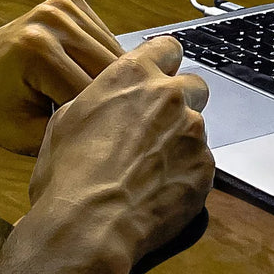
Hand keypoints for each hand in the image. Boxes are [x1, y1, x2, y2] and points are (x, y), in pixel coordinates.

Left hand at [0, 0, 123, 153]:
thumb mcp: (24, 136)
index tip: (90, 133)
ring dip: (107, 79)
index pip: (92, 92)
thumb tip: (112, 129)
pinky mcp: (68, 0)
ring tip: (86, 97)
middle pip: (108, 69)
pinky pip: (106, 38)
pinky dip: (101, 60)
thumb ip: (69, 133)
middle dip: (104, 97)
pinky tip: (81, 71)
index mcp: (38, 51)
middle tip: (93, 119)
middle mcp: (52, 20)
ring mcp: (61, 5)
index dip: (93, 118)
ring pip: (114, 54)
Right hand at [27, 36, 213, 273]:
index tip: (160, 77)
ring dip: (181, 141)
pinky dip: (186, 173)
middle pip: (194, 85)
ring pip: (197, 127)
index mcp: (132, 76)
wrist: (88, 224)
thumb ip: (103, 99)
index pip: (167, 48)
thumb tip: (112, 102)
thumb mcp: (67, 119)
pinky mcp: (206, 166)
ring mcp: (192, 131)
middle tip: (157, 128)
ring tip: (149, 169)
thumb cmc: (68, 175)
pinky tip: (159, 190)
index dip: (164, 64)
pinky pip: (202, 163)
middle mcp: (169, 96)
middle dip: (181, 102)